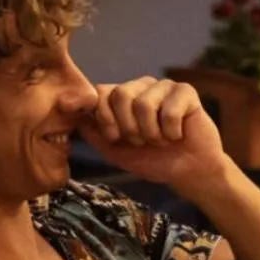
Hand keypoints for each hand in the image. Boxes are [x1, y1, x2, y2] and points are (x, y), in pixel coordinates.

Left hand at [80, 77, 229, 192]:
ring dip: (152, 133)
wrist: (188, 172)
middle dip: (129, 128)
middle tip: (143, 141)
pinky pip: (169, 111)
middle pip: (121, 94)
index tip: (114, 138)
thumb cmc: (153, 160)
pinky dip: (171, 132)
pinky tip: (178, 135)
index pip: (101, 92)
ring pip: (144, 104)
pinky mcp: (186, 92)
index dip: (105, 118)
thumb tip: (71, 110)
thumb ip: (93, 131)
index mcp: (122, 97)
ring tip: (161, 140)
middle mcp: (141, 87)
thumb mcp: (114, 150)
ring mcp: (164, 87)